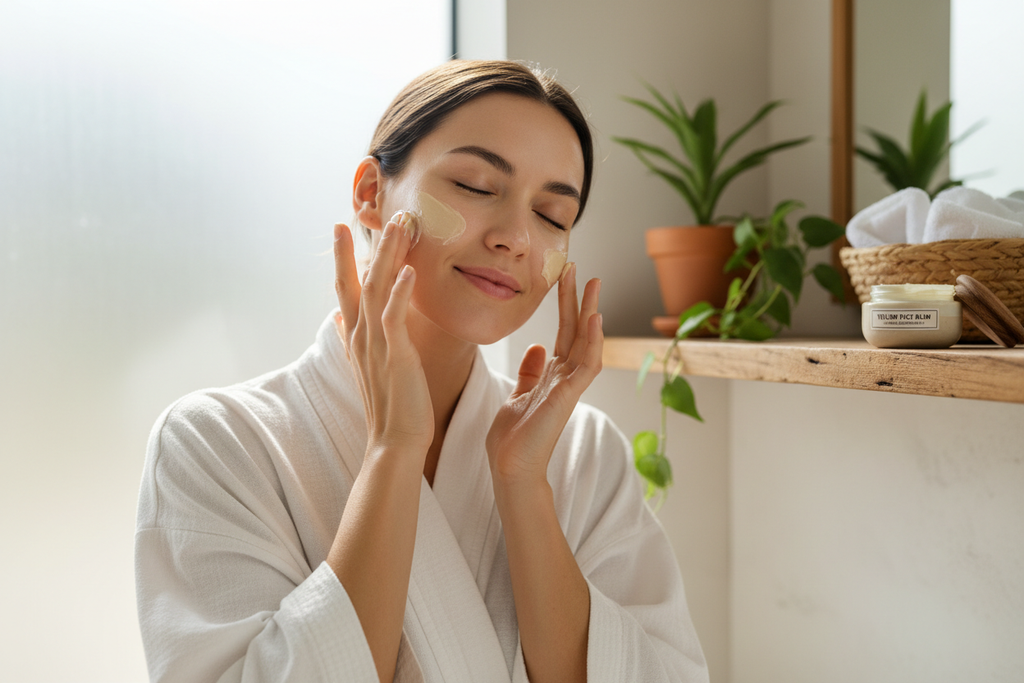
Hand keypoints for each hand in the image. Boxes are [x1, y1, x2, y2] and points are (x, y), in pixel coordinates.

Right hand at [334, 215, 433, 458]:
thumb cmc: (387, 405)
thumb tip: (337, 319)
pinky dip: (401, 292)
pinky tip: (409, 270)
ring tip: (401, 225)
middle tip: (373, 211)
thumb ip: (350, 339)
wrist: (393, 441)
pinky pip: (395, 316)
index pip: (346, 289)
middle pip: (358, 281)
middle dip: (365, 245)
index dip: (344, 258)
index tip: (342, 228)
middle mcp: (361, 336)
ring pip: (378, 289)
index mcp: (356, 337)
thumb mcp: (365, 365)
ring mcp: (376, 344)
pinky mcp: (395, 354)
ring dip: (389, 255)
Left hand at [486, 264, 602, 487]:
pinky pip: (587, 364)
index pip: (563, 332)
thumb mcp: (518, 395)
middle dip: (577, 298)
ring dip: (590, 311)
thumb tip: (538, 347)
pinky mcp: (569, 397)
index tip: (563, 277)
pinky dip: (594, 341)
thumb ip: (531, 372)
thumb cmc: (513, 439)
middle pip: (576, 330)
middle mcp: (565, 378)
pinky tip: (595, 318)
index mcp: (554, 376)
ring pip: (586, 341)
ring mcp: (570, 387)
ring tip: (593, 283)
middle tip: (579, 268)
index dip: (565, 304)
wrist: (511, 468)